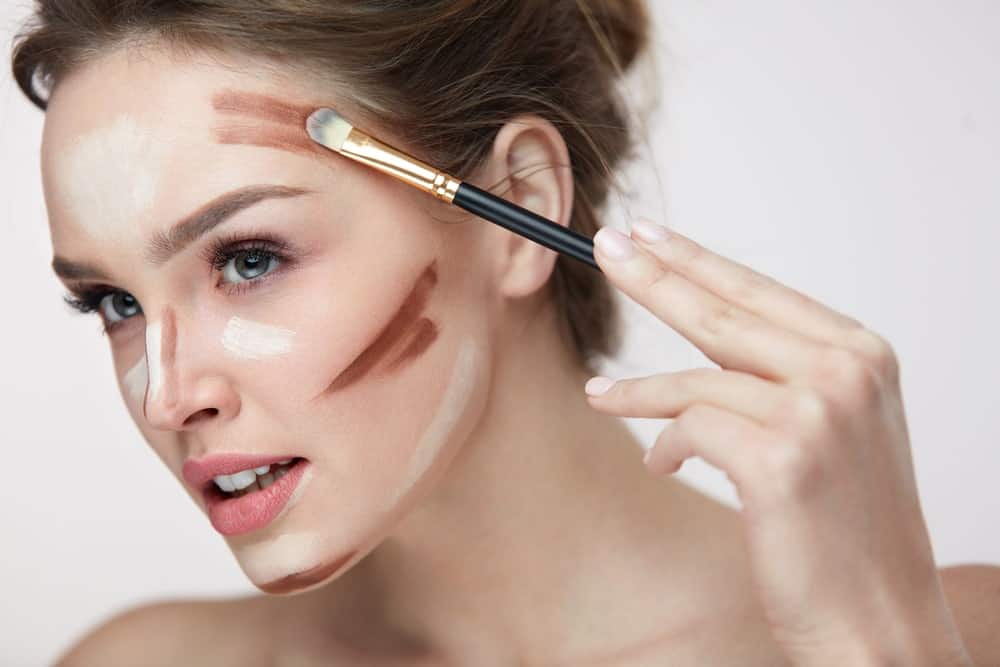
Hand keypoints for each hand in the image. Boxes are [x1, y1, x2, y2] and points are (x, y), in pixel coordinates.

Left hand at [584, 220, 971, 664]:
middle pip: (723, 311)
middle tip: (605, 245)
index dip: (697, 260)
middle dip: (654, 276)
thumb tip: (706, 337)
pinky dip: (665, 444)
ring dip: (638, 392)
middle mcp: (846, 371)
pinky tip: (662, 463)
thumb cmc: (846, 526)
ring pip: (696, 376)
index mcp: (864, 354)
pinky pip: (688, 427)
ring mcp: (816, 412)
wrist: (879, 619)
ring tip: (598, 394)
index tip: (649, 235)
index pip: (760, 291)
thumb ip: (784, 375)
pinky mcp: (780, 458)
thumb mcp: (833, 428)